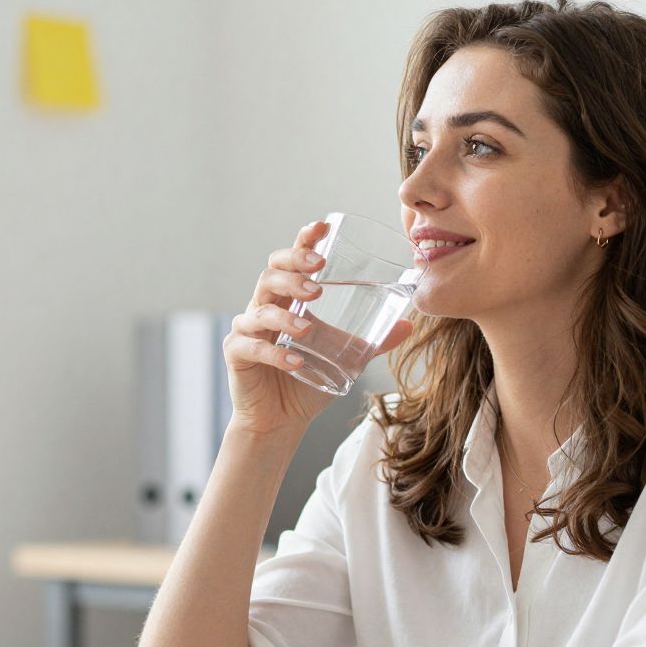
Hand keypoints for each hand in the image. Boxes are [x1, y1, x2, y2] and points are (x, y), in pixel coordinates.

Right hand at [224, 220, 412, 437]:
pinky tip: (294, 361)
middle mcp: (265, 306)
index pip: (292, 260)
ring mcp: (248, 328)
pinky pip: (251, 346)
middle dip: (294, 270)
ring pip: (260, 309)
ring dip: (285, 315)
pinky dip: (274, 353)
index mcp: (289, 298)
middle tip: (318, 276)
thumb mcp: (346, 357)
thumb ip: (373, 341)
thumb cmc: (309, 379)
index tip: (321, 227)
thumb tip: (408, 324)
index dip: (304, 241)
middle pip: (271, 274)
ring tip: (308, 329)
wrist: (282, 419)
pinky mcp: (237, 353)